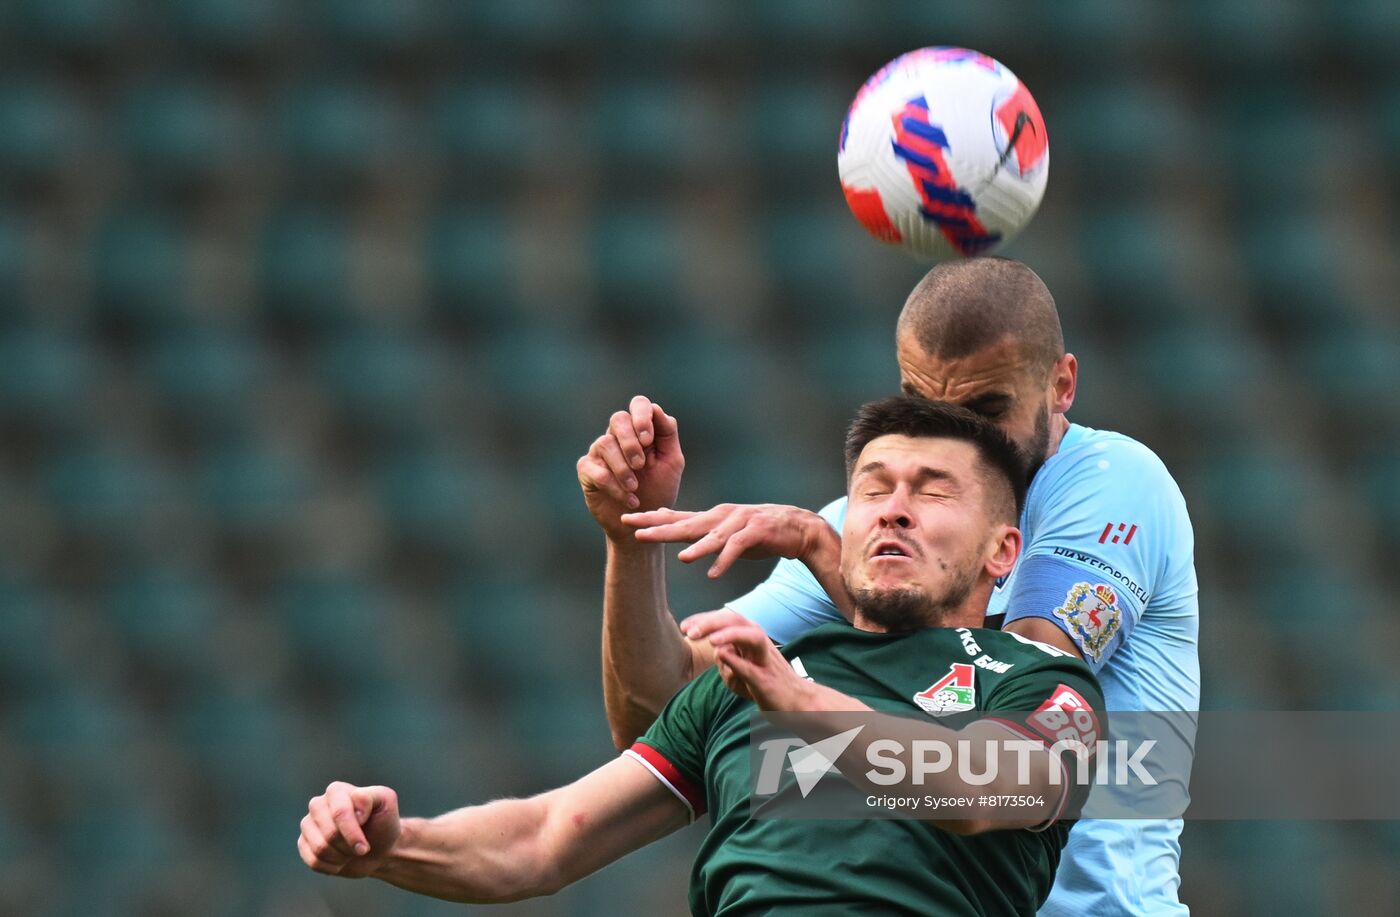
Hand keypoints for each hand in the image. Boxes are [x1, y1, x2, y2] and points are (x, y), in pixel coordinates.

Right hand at [298, 782, 400, 878]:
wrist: (379, 848)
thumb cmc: (383, 824)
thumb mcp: (386, 804)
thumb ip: (370, 796)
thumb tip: (353, 803)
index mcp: (336, 791)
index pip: (340, 813)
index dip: (353, 834)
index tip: (365, 846)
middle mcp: (318, 805)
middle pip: (329, 834)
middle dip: (348, 846)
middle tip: (361, 848)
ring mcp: (308, 824)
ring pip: (320, 848)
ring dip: (341, 857)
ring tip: (351, 852)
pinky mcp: (304, 843)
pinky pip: (313, 861)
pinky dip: (331, 866)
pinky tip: (341, 859)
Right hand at [577, 396, 683, 541]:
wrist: (643, 521)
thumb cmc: (658, 489)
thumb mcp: (672, 462)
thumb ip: (667, 434)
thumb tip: (656, 408)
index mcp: (640, 429)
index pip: (638, 405)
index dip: (642, 417)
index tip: (649, 440)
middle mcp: (618, 436)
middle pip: (618, 418)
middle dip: (630, 441)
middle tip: (641, 465)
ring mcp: (600, 453)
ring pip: (605, 443)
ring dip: (623, 468)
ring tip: (635, 488)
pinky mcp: (587, 472)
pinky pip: (597, 471)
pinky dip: (615, 487)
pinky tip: (630, 499)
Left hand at [623, 503, 831, 578]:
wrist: (798, 528)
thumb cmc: (758, 532)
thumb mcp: (726, 531)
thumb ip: (701, 531)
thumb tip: (676, 533)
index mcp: (712, 517)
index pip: (675, 517)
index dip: (650, 519)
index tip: (626, 520)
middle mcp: (722, 516)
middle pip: (686, 523)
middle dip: (659, 528)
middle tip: (635, 530)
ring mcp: (740, 522)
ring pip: (712, 535)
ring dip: (697, 546)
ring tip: (681, 557)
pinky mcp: (757, 531)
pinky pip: (738, 547)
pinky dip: (726, 560)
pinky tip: (713, 573)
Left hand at [681, 610, 812, 710]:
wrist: (797, 703)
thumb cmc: (766, 684)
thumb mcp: (741, 670)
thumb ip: (728, 658)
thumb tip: (716, 651)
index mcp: (751, 637)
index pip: (726, 620)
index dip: (704, 620)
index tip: (685, 627)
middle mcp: (759, 643)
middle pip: (737, 621)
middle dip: (712, 623)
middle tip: (690, 632)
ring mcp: (765, 661)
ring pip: (751, 638)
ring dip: (730, 635)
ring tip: (710, 640)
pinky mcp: (768, 681)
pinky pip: (753, 669)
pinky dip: (738, 662)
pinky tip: (722, 655)